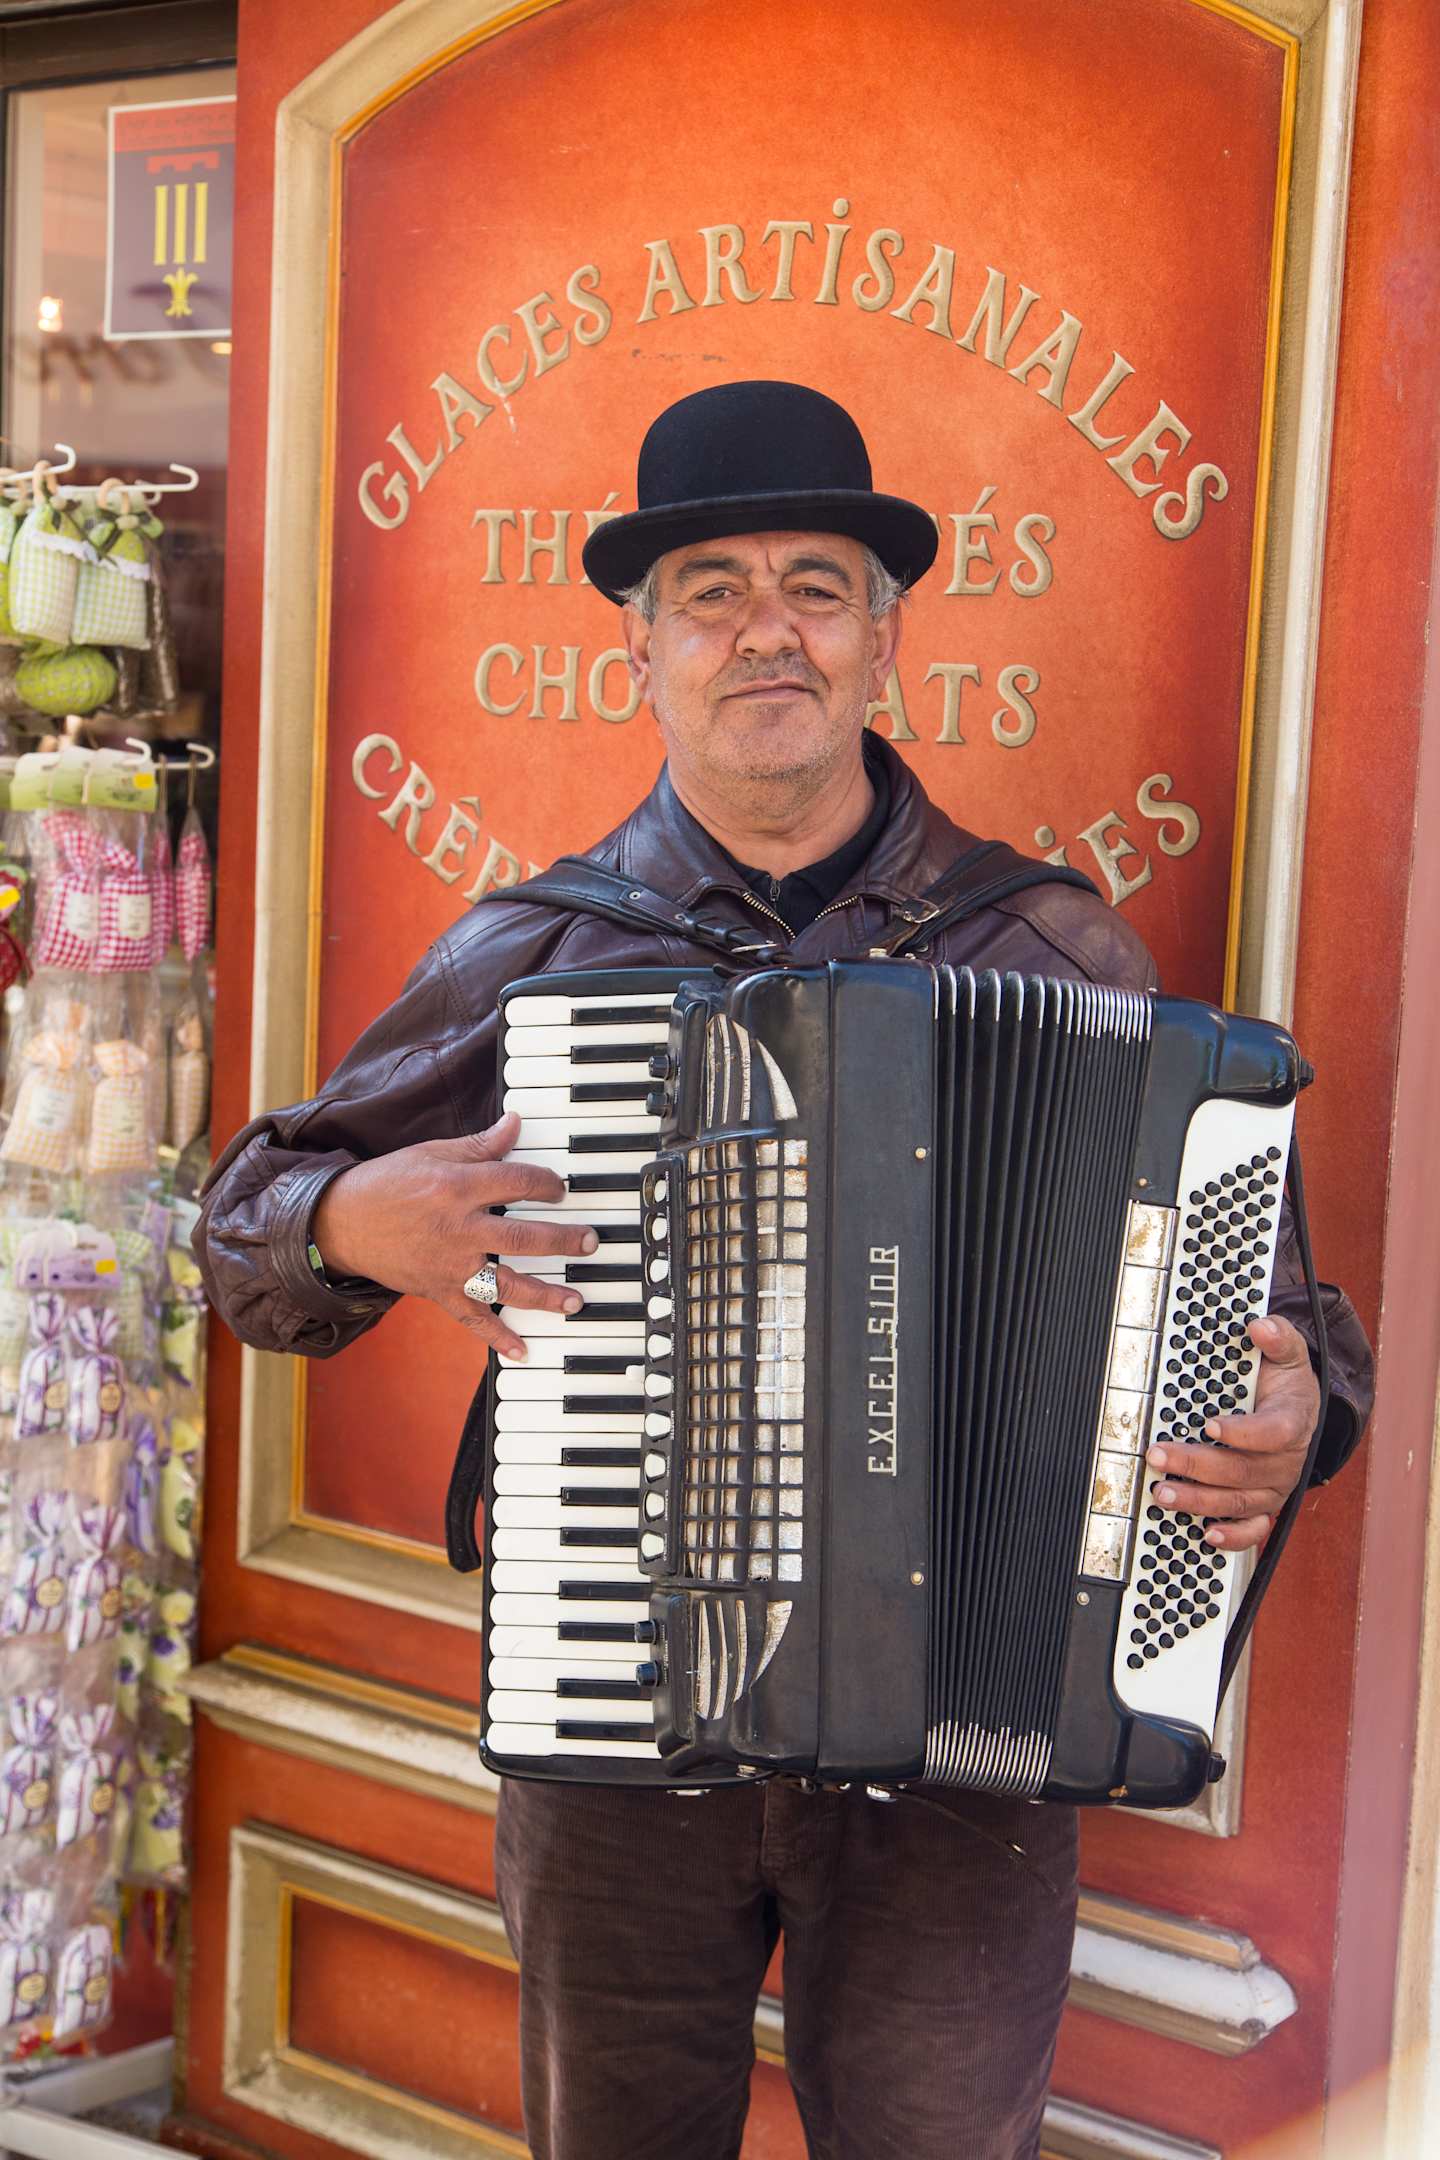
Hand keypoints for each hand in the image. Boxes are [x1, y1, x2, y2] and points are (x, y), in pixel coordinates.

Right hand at [311, 1110, 595, 1359]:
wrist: (340, 1223)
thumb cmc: (386, 1184)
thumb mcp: (432, 1153)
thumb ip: (479, 1144)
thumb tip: (516, 1122)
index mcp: (458, 1187)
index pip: (518, 1182)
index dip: (547, 1184)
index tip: (561, 1188)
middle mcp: (459, 1229)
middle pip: (524, 1237)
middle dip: (563, 1240)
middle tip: (591, 1242)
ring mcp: (450, 1266)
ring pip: (506, 1285)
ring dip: (545, 1295)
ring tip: (575, 1301)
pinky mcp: (438, 1292)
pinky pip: (472, 1319)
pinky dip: (497, 1337)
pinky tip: (523, 1349)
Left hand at [1144, 1314, 1319, 1552]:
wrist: (1297, 1409)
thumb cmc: (1284, 1383)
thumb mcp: (1287, 1353)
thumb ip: (1278, 1338)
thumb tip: (1261, 1326)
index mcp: (1293, 1421)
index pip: (1275, 1432)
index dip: (1244, 1433)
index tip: (1210, 1425)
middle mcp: (1285, 1461)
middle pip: (1244, 1471)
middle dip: (1197, 1465)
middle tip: (1158, 1455)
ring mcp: (1273, 1487)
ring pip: (1239, 1502)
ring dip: (1198, 1501)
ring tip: (1161, 1492)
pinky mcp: (1264, 1505)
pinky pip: (1254, 1530)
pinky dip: (1233, 1538)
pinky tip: (1205, 1534)